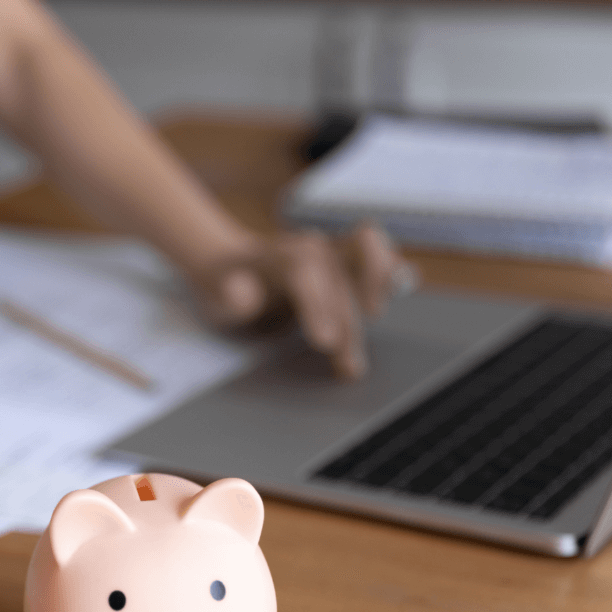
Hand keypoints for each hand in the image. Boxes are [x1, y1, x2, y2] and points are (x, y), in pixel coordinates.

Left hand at [194, 224, 416, 378]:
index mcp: (275, 257)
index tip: (324, 342)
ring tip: (374, 321)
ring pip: (365, 250)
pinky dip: (388, 267)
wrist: (230, 264)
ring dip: (376, 285)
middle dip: (346, 321)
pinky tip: (397, 287)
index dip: (317, 306)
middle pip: (337, 274)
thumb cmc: (223, 284)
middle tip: (347, 364)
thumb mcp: (213, 294)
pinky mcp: (344, 260)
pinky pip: (375, 251)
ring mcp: (329, 250)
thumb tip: (243, 297)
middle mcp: (308, 248)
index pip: (302, 273)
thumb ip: (229, 297)